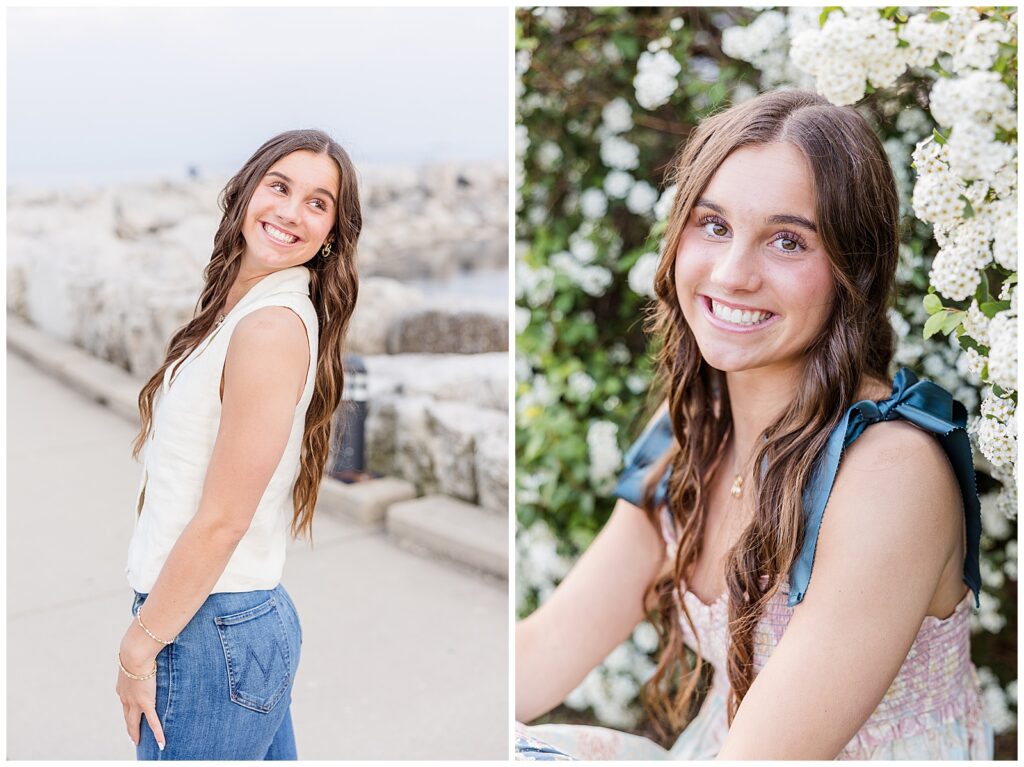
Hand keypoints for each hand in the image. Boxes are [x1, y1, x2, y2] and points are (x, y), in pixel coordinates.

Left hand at [116, 630, 165, 750]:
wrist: (134, 653)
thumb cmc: (136, 648)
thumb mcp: (137, 653)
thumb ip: (142, 652)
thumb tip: (147, 641)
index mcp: (122, 686)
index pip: (125, 701)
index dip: (127, 709)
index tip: (130, 714)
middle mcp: (125, 697)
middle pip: (126, 717)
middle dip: (129, 727)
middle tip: (132, 735)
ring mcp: (134, 702)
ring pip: (134, 722)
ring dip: (136, 733)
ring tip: (138, 741)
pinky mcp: (145, 703)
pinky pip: (153, 721)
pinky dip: (157, 733)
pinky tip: (161, 742)